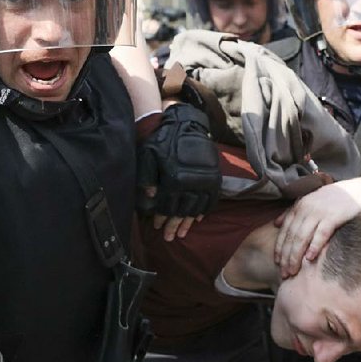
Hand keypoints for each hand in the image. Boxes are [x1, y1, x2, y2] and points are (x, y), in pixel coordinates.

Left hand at [136, 103, 220, 239]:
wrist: (186, 124)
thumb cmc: (163, 140)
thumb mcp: (148, 156)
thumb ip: (146, 177)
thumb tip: (151, 198)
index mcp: (174, 180)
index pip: (167, 206)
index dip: (161, 218)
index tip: (156, 227)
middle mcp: (191, 183)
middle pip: (181, 211)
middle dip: (173, 226)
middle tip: (169, 237)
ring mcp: (205, 181)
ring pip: (196, 209)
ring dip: (187, 223)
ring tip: (182, 233)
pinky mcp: (214, 178)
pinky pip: (210, 200)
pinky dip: (203, 211)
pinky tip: (196, 219)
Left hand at [274, 179, 360, 277]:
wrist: (360, 191)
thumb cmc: (334, 200)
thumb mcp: (311, 202)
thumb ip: (293, 212)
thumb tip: (276, 224)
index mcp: (300, 206)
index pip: (285, 230)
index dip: (280, 247)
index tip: (277, 262)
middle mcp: (306, 208)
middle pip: (292, 236)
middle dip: (286, 256)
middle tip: (284, 273)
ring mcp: (319, 212)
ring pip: (302, 236)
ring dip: (296, 255)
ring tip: (292, 270)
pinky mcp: (334, 216)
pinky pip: (321, 233)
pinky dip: (314, 246)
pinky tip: (309, 258)